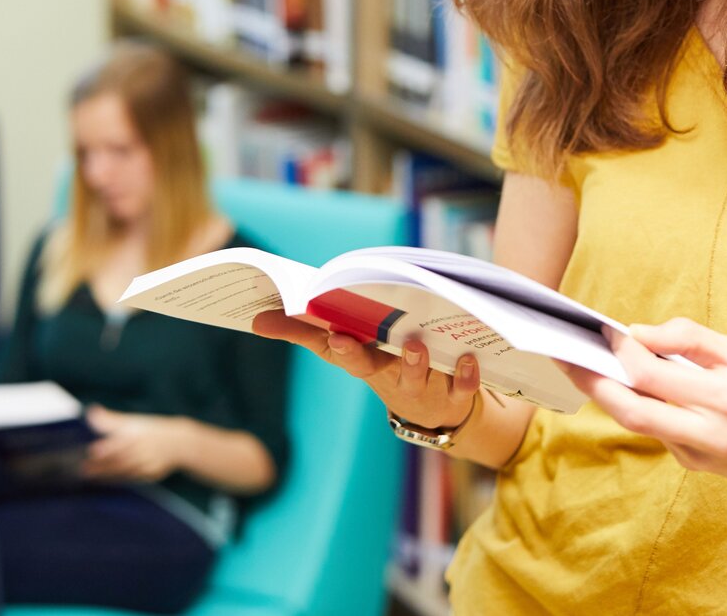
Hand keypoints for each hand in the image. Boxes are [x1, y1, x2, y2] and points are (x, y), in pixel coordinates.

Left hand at [81, 406, 184, 482]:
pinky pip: (132, 478)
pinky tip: (105, 481)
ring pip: (125, 471)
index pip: (120, 442)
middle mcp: (142, 450)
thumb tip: (91, 411)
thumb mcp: (133, 421)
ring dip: (106, 475)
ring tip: (90, 476)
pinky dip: (118, 480)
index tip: (92, 451)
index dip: (107, 448)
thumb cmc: (152, 430)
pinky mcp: (151, 474)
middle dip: (102, 466)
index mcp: (137, 434)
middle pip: (120, 459)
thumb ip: (111, 420)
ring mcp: (147, 463)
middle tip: (83, 469)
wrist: (179, 444)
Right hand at [253, 310, 479, 430]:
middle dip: (352, 353)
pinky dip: (467, 375)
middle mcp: (387, 376)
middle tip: (342, 339)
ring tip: (413, 344)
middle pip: (366, 365)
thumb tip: (258, 318)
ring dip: (413, 362)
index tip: (301, 316)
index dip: (312, 335)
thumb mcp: (354, 350)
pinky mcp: (456, 396)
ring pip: (415, 375)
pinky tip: (469, 356)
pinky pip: (464, 387)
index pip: (330, 348)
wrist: (440, 411)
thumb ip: (311, 331)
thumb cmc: (390, 365)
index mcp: (362, 361)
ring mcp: (421, 388)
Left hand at [563, 318, 726, 490]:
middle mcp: (710, 431)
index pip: (652, 375)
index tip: (602, 329)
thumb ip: (688, 339)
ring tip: (584, 365)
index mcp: (725, 396)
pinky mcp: (696, 466)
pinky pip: (658, 431)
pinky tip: (635, 388)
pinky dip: (644, 406)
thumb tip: (638, 333)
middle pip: (630, 410)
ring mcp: (700, 455)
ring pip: (637, 423)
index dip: (621, 351)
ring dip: (608, 394)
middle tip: (563, 355)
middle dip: (591, 381)